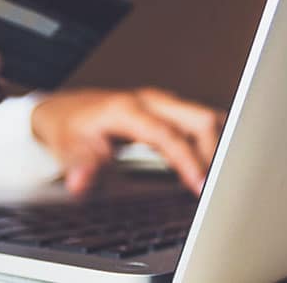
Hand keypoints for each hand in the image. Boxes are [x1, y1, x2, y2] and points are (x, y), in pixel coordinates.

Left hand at [31, 88, 225, 195]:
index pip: (168, 135)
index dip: (187, 160)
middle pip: (199, 119)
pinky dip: (211, 142)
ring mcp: (161, 103)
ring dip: (218, 146)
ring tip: (222, 178)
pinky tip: (213, 165)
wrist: (64, 110)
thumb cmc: (69, 128)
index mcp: (127, 109)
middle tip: (219, 187)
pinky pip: (200, 123)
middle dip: (215, 152)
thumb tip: (79, 183)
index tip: (200, 186)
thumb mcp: (67, 148)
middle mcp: (150, 101)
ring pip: (205, 118)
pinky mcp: (168, 110)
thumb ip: (80, 166)